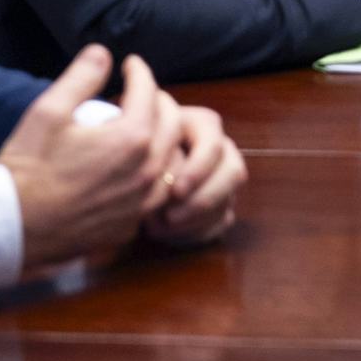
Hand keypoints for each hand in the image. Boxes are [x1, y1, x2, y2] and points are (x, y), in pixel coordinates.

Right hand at [0, 45, 174, 277]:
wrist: (10, 228)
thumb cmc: (26, 168)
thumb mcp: (48, 112)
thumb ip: (80, 78)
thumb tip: (102, 53)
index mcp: (132, 138)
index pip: (148, 92)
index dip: (140, 72)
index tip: (131, 64)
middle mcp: (146, 171)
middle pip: (172, 124)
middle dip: (159, 101)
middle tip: (143, 92)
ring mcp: (141, 203)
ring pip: (172, 161)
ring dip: (165, 139)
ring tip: (146, 128)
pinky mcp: (129, 226)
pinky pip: (157, 194)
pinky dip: (155, 174)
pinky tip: (138, 168)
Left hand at [141, 99, 247, 246]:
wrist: (126, 164)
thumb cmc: (130, 147)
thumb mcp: (136, 137)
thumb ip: (150, 148)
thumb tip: (156, 173)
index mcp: (202, 125)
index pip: (215, 144)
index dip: (200, 169)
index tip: (175, 191)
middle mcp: (220, 149)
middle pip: (234, 172)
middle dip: (204, 198)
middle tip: (172, 216)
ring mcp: (222, 177)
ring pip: (229, 199)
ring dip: (197, 219)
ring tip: (162, 227)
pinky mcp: (220, 203)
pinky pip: (222, 221)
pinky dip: (197, 232)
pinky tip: (170, 235)